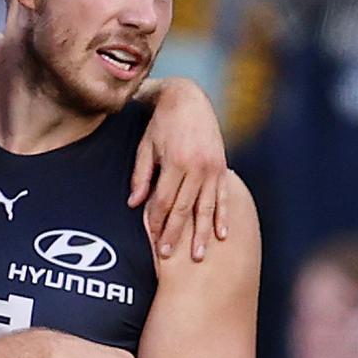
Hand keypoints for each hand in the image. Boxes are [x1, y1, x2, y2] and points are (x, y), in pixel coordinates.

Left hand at [130, 78, 227, 260]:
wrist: (187, 99)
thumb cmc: (160, 124)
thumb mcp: (145, 146)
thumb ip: (141, 175)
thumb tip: (134, 204)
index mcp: (176, 162)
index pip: (164, 200)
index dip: (156, 221)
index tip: (151, 240)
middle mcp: (197, 167)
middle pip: (184, 209)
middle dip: (175, 234)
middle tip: (168, 257)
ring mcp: (213, 168)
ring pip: (206, 208)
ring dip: (201, 234)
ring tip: (198, 256)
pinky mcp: (222, 167)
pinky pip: (224, 197)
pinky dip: (223, 217)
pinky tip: (222, 235)